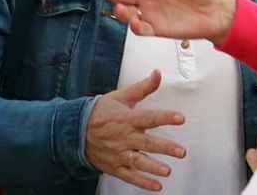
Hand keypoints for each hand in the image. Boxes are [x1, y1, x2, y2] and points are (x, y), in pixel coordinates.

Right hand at [84, 70, 186, 191]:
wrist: (75, 130)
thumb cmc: (101, 112)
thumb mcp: (120, 97)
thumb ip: (142, 88)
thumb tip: (157, 73)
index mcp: (126, 118)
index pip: (149, 117)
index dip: (165, 117)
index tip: (180, 118)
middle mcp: (124, 137)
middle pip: (147, 143)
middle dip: (165, 147)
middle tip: (181, 151)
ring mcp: (119, 153)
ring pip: (138, 161)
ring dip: (153, 167)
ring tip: (166, 171)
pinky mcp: (115, 166)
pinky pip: (130, 176)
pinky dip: (142, 182)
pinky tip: (156, 186)